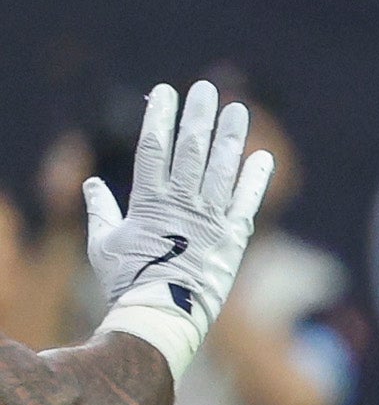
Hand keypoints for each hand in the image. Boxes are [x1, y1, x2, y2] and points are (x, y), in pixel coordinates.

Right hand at [84, 80, 272, 377]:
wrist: (163, 316)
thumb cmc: (127, 282)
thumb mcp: (103, 243)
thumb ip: (100, 210)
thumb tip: (90, 185)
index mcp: (148, 201)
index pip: (154, 148)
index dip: (160, 117)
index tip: (166, 92)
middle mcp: (182, 204)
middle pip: (191, 150)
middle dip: (198, 116)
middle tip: (206, 88)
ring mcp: (211, 219)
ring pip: (222, 169)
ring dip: (230, 136)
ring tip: (237, 108)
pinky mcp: (235, 238)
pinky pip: (247, 201)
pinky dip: (255, 178)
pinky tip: (261, 156)